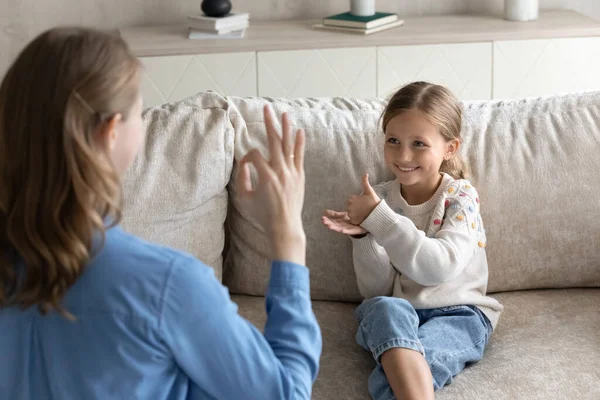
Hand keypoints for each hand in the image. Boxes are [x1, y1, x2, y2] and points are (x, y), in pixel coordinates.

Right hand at [236, 105, 305, 264]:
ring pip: (288, 145)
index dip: (246, 158)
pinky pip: (299, 156)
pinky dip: (299, 143)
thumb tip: (244, 165)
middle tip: (267, 109)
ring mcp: (291, 173)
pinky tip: (299, 131)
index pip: (254, 155)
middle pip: (273, 141)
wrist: (284, 226)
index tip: (245, 167)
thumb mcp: (245, 198)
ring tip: (285, 114)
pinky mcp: (299, 177)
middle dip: (269, 123)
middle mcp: (280, 171)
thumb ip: (242, 180)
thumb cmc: (263, 215)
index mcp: (265, 176)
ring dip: (286, 128)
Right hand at [322, 210, 366, 235]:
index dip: (328, 218)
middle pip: (335, 224)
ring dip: (334, 227)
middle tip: (323, 220)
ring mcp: (349, 228)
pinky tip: (342, 230)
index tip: (322, 216)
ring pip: (340, 228)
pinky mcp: (355, 231)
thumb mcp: (345, 213)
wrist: (368, 221)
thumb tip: (325, 210)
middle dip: (329, 223)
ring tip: (329, 226)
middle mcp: (344, 224)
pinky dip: (345, 231)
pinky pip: (349, 231)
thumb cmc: (357, 217)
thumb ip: (336, 213)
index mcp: (342, 219)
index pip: (334, 218)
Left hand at [345, 173, 379, 224]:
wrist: (379, 213)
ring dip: (356, 213)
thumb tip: (365, 173)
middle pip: (350, 207)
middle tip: (364, 208)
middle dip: (355, 207)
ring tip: (364, 213)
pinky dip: (356, 219)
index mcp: (351, 199)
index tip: (363, 202)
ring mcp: (351, 214)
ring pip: (351, 213)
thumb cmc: (374, 202)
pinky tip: (362, 217)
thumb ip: (365, 182)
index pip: (351, 200)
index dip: (357, 201)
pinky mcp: (353, 221)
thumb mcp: (369, 191)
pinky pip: (353, 220)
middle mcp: (349, 206)